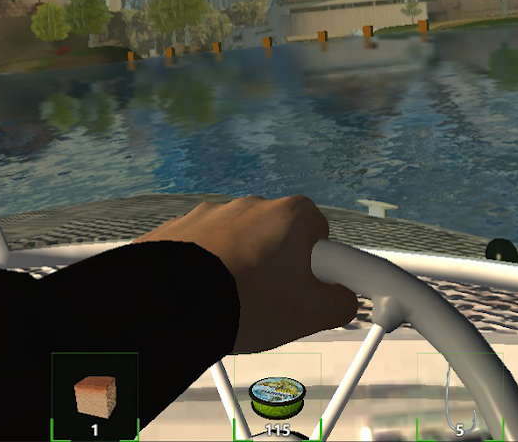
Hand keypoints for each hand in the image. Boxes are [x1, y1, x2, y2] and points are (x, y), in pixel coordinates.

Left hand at [135, 195, 359, 352]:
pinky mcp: (181, 227)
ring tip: (233, 305)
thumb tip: (345, 299)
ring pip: (240, 244)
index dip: (319, 271)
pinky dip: (208, 269)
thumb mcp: (311, 313)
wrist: (172, 302)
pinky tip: (205, 296)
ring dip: (241, 268)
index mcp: (293, 215)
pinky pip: (205, 249)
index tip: (307, 295)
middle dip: (279, 267)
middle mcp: (254, 204)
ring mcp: (213, 212)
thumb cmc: (248, 302)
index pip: (322, 239)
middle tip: (271, 304)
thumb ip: (341, 304)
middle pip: (280, 239)